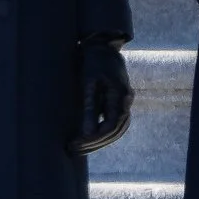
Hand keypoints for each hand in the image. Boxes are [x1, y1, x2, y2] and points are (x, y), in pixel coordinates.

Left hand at [71, 34, 132, 152]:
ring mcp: (124, 103)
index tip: (76, 143)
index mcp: (120, 96)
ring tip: (78, 148)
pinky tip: (88, 139)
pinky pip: (115, 124)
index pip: (110, 126)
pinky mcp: (119, 103)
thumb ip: (89, 107)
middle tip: (72, 149)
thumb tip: (87, 133)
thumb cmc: (93, 63)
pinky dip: (103, 134)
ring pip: (117, 131)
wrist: (103, 49)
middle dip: (94, 144)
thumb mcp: (88, 83)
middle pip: (114, 132)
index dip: (94, 138)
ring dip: (99, 142)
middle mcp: (126, 102)